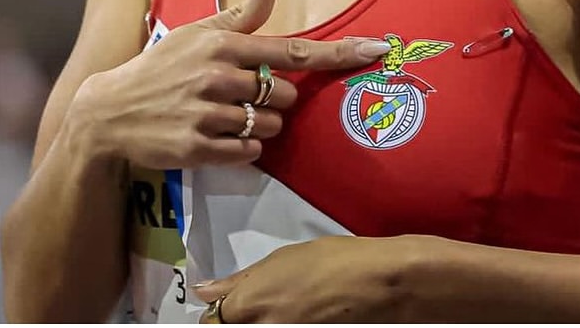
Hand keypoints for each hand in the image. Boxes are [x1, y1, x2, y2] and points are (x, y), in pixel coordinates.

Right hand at [74, 0, 389, 170]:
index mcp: (225, 46)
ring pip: (269, 126)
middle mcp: (219, 78)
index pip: (295, 50)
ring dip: (259, 125)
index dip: (340, 53)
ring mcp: (207, 115)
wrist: (108, 112)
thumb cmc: (163, 66)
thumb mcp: (201, 32)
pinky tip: (219, 137)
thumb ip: (245, 12)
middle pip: (284, 95)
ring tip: (227, 115)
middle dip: (273, 99)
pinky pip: (249, 152)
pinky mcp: (196, 149)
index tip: (378, 50)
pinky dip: (243, 148)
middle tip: (242, 95)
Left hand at [192, 236, 420, 322]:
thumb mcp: (283, 258)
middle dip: (238, 320)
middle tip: (269, 303)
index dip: (219, 314)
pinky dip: (285, 323)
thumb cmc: (331, 260)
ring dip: (263, 320)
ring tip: (288, 307)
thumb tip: (202, 291)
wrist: (377, 285)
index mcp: (246, 306)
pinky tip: (302, 315)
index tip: (230, 307)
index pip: (209, 322)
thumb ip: (239, 280)